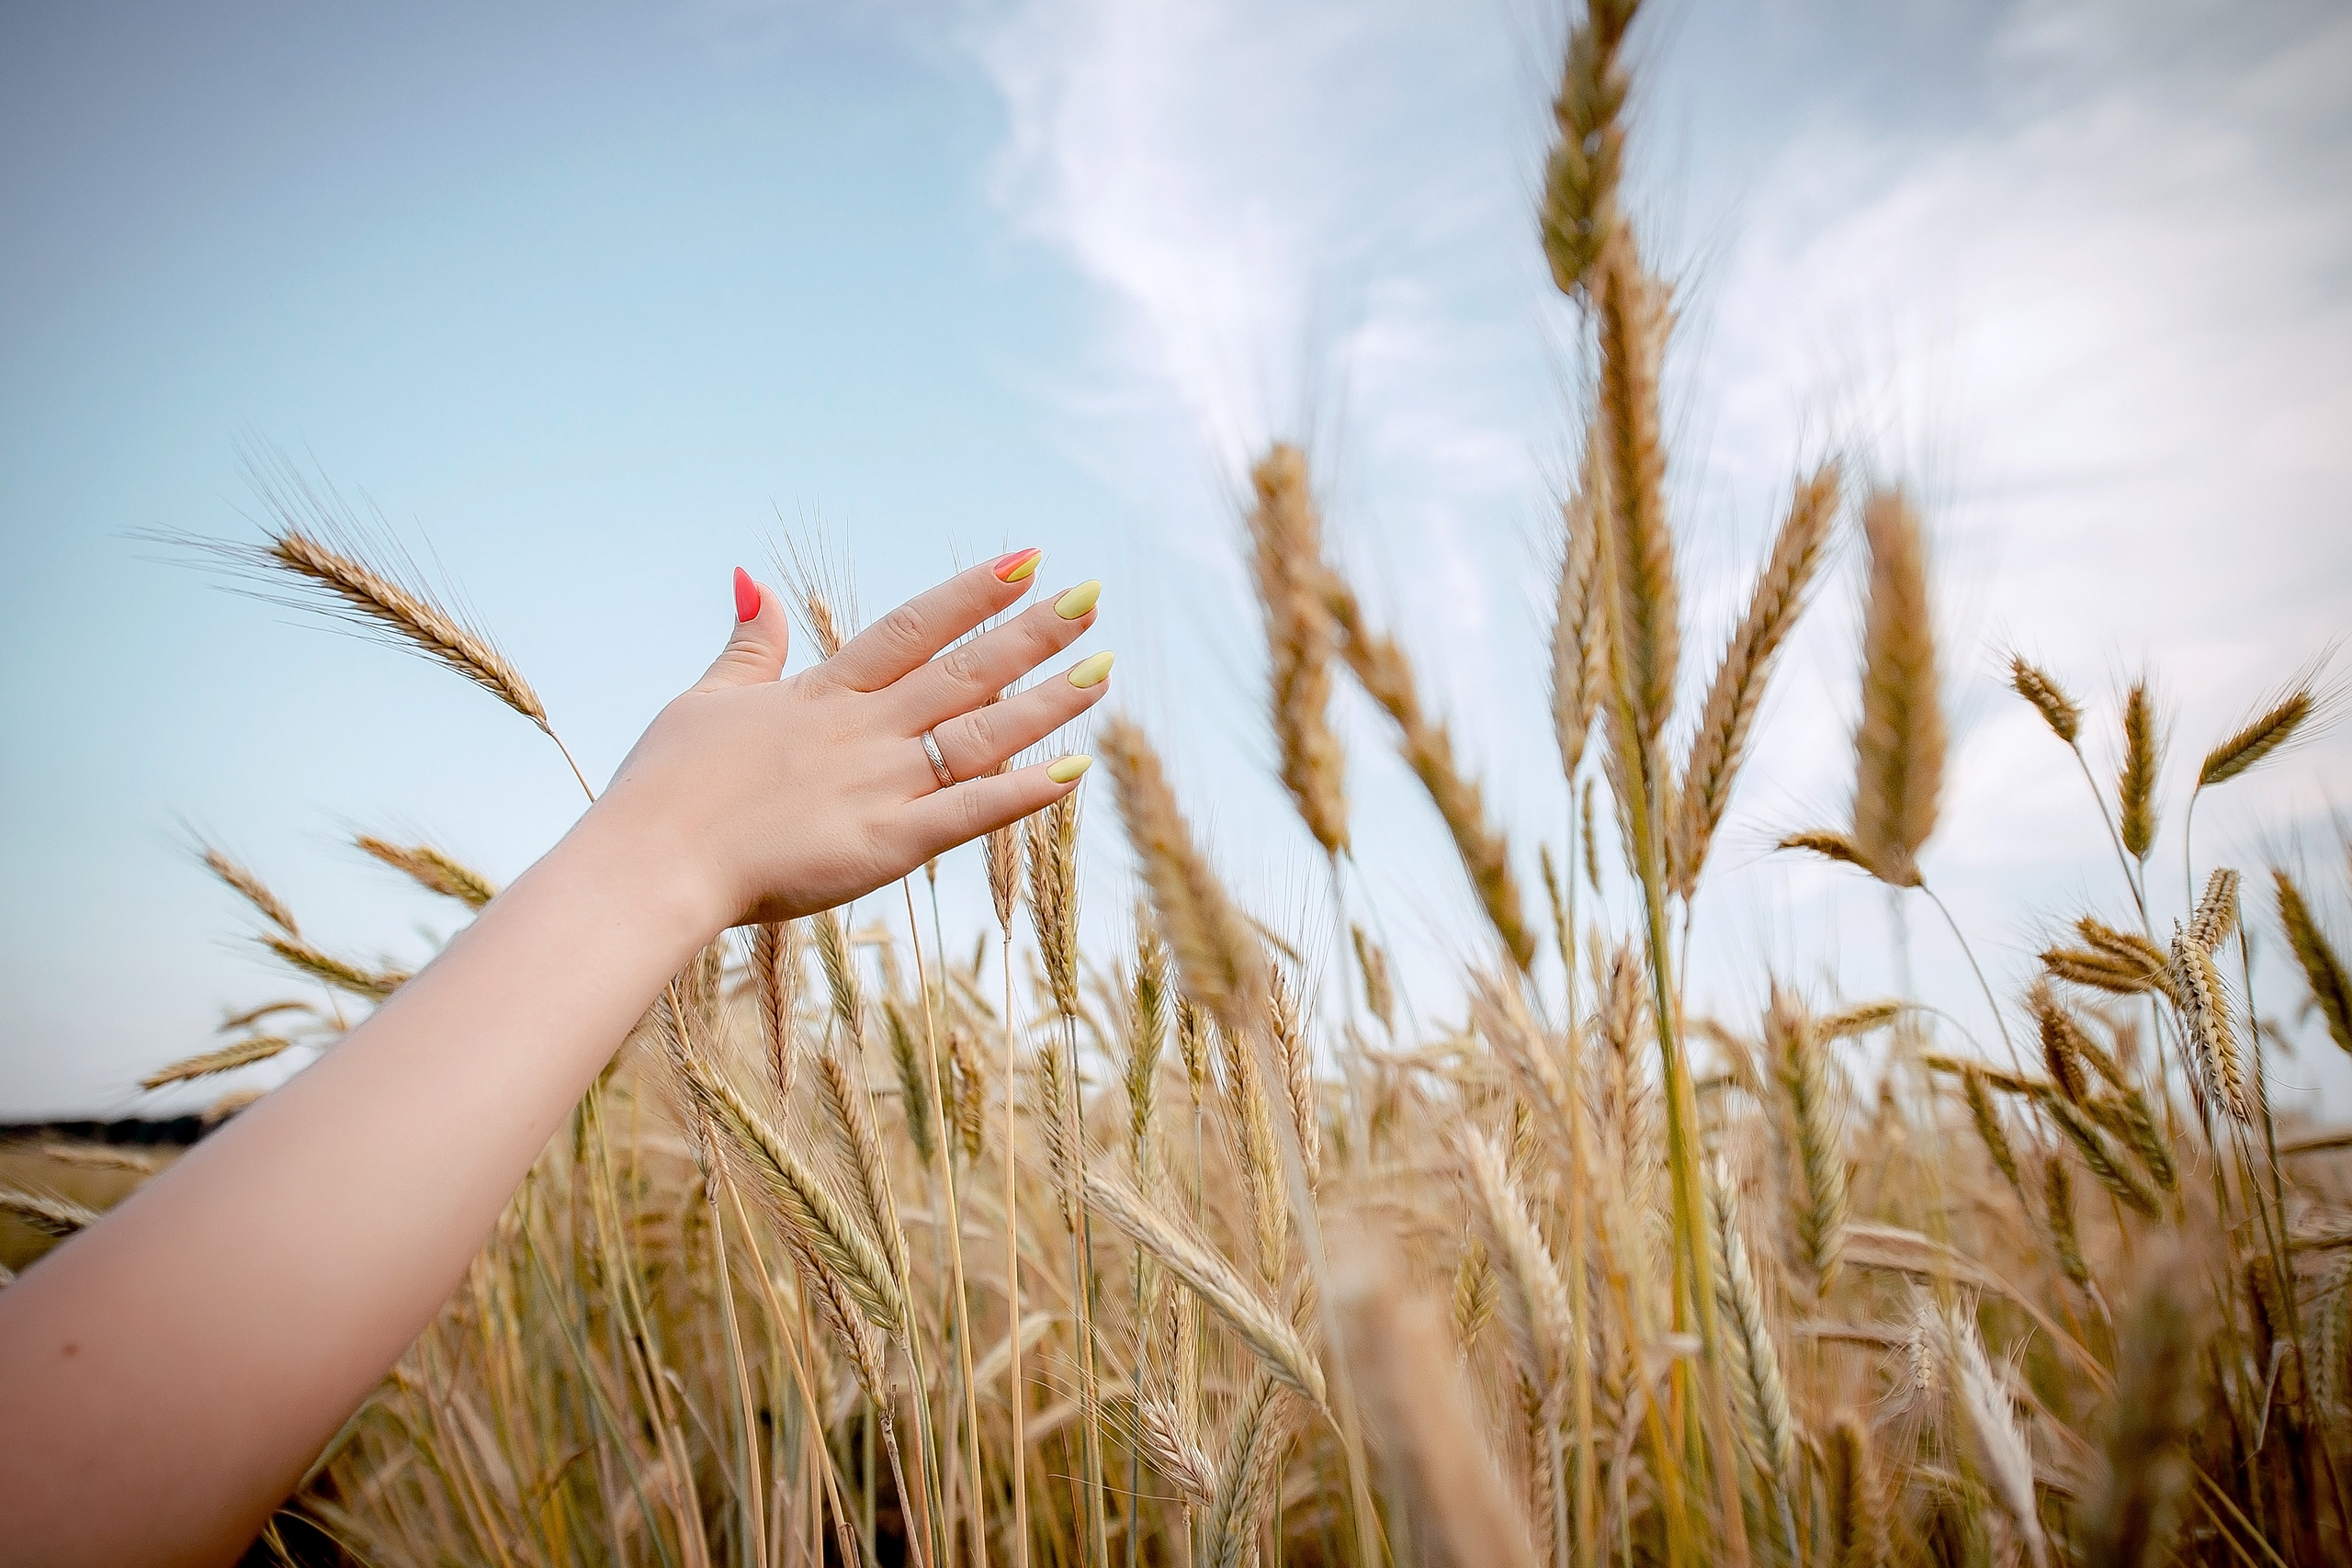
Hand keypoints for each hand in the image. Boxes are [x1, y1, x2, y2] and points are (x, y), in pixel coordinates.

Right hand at [591, 551, 1107, 929]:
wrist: (649, 865)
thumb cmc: (665, 790)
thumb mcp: (707, 700)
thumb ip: (748, 645)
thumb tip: (751, 577)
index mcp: (822, 694)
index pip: (912, 628)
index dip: (972, 593)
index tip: (1026, 561)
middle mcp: (862, 730)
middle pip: (963, 671)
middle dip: (1032, 635)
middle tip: (1091, 600)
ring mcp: (877, 785)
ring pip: (979, 733)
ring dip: (1045, 702)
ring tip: (1102, 671)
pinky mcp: (883, 845)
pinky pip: (968, 814)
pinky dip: (1022, 793)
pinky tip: (1074, 770)